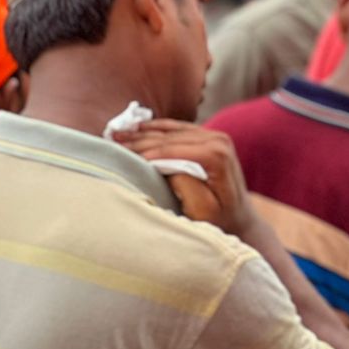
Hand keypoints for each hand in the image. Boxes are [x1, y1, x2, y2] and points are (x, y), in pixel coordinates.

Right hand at [114, 119, 256, 238]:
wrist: (238, 218)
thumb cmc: (218, 220)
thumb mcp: (203, 209)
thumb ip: (186, 185)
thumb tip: (167, 165)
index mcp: (216, 154)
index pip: (170, 149)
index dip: (143, 151)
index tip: (117, 154)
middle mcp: (218, 139)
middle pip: (169, 137)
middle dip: (138, 139)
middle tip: (109, 140)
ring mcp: (215, 135)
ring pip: (171, 130)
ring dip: (142, 132)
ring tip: (116, 134)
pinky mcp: (209, 137)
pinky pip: (178, 128)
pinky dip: (156, 128)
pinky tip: (137, 128)